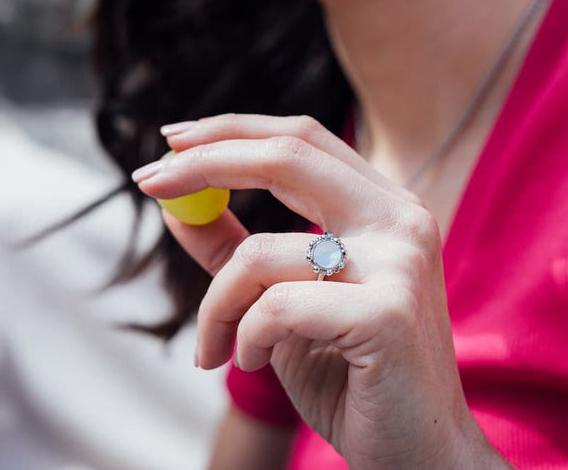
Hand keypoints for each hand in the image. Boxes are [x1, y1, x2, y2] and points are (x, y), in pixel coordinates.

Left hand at [132, 114, 508, 469]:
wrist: (420, 459)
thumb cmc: (354, 380)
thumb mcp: (283, 306)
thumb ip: (238, 251)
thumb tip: (176, 205)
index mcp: (386, 207)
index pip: (302, 136)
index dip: (231, 130)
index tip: (170, 142)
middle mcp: (401, 220)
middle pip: (288, 154)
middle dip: (204, 162)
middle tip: (146, 181)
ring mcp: (400, 261)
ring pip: (260, 252)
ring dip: (214, 305)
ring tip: (213, 349)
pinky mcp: (386, 312)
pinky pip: (274, 308)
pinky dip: (243, 338)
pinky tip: (251, 363)